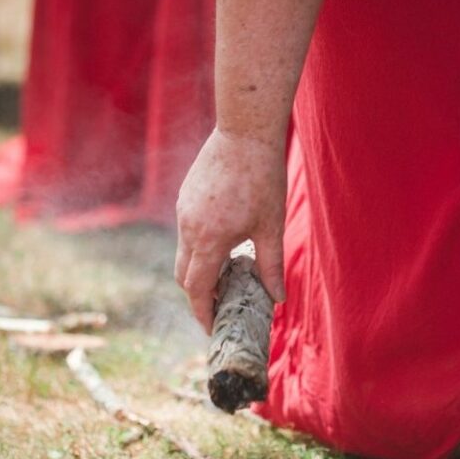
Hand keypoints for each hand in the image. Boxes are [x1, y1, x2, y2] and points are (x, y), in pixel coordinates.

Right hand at [175, 127, 286, 333]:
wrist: (245, 131)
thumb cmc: (262, 177)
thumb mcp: (270, 226)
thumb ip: (270, 265)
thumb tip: (277, 298)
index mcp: (209, 239)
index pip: (197, 289)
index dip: (203, 313)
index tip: (212, 327)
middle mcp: (188, 227)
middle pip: (184, 275)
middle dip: (199, 296)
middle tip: (220, 307)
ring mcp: (183, 210)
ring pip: (183, 254)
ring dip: (199, 271)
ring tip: (226, 279)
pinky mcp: (185, 197)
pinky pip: (186, 233)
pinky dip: (198, 249)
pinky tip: (222, 246)